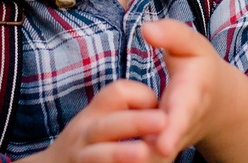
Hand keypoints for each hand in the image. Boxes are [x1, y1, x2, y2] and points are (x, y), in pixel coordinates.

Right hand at [25, 79, 168, 162]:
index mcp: (94, 113)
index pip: (118, 92)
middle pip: (107, 125)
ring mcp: (82, 158)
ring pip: (98, 155)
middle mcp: (85, 135)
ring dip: (120, 154)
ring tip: (143, 154)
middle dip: (136, 123)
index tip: (159, 108)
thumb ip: (124, 112)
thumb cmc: (89, 142)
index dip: (143, 95)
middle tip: (164, 121)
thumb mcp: (99, 120)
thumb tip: (165, 110)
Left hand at [140, 20, 239, 159]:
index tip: (161, 145)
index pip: (183, 112)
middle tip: (144, 158)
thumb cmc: (201, 69)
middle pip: (169, 142)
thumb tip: (146, 29)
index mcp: (192, 95)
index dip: (173, 128)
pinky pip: (149, 160)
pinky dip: (136, 162)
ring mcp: (174, 141)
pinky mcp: (163, 151)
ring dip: (141, 162)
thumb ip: (172, 34)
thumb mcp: (192, 45)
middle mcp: (184, 123)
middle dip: (156, 153)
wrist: (220, 104)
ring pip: (157, 158)